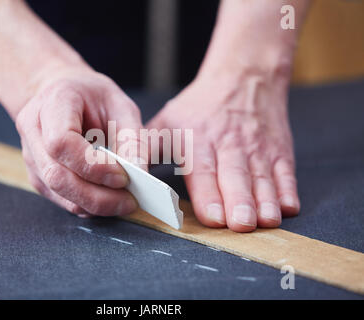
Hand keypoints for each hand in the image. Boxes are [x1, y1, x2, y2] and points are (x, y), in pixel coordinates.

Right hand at [15, 68, 144, 216]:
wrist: (64, 93)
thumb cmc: (93, 97)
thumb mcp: (121, 106)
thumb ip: (132, 138)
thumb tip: (140, 172)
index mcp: (53, 101)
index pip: (61, 142)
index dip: (92, 165)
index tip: (123, 177)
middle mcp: (33, 129)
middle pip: (56, 174)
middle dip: (97, 196)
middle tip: (130, 202)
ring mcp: (31, 154)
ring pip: (57, 191)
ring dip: (94, 204)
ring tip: (124, 203)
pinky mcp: (37, 175)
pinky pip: (60, 198)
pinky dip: (87, 205)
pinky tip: (108, 200)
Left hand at [147, 70, 299, 231]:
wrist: (243, 78)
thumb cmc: (198, 108)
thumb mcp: (166, 122)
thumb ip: (146, 149)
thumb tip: (126, 174)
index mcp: (198, 140)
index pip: (203, 171)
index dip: (209, 195)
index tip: (213, 217)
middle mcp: (229, 145)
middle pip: (235, 176)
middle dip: (239, 202)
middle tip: (242, 224)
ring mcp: (257, 148)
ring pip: (262, 177)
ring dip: (265, 200)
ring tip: (267, 221)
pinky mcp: (279, 150)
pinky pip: (285, 171)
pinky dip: (288, 190)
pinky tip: (288, 207)